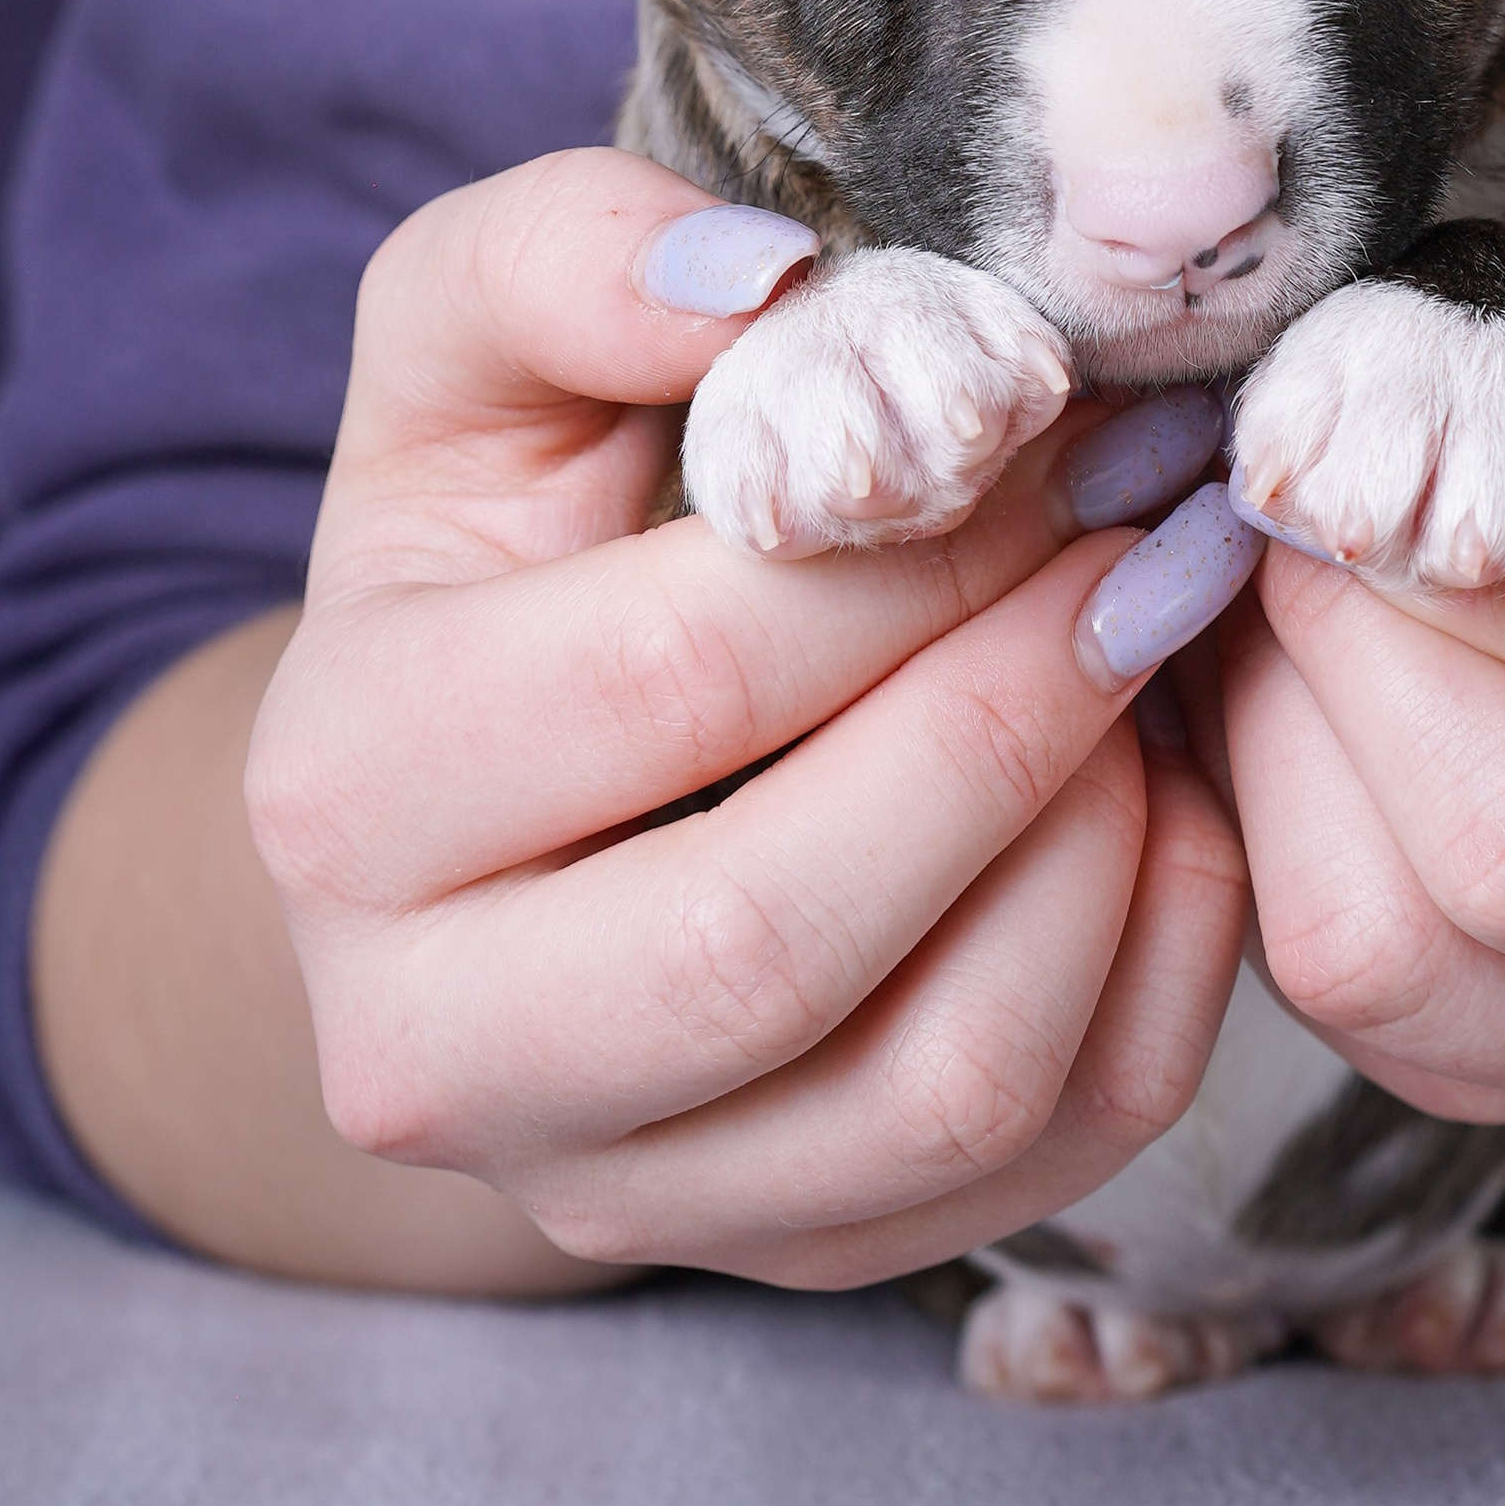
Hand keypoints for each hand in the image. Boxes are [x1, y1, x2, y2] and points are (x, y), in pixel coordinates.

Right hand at [243, 151, 1246, 1284]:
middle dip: (1017, 710)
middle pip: (780, 930)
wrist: (480, 804)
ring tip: (1153, 656)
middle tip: (1154, 542)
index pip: (674, 677)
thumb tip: (759, 284)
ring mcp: (614, 1189)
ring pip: (935, 1085)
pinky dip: (1153, 970)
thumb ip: (570, 255)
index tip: (1073, 427)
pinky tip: (1159, 794)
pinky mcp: (786, 1250)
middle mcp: (432, 1047)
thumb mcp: (474, 346)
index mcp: (345, 794)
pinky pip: (1039, 1163)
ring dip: (1105, 847)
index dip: (914, 545)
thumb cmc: (507, 533)